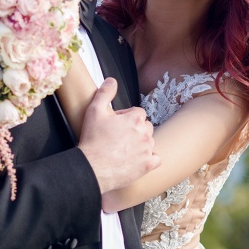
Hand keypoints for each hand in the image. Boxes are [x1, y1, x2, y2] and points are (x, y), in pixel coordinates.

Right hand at [77, 78, 159, 192]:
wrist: (92, 168)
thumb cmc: (93, 140)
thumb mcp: (94, 111)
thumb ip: (105, 93)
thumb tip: (112, 81)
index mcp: (135, 118)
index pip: (138, 113)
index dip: (126, 117)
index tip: (115, 124)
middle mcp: (145, 133)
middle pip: (145, 126)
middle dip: (135, 129)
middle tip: (119, 136)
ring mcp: (147, 149)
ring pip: (150, 141)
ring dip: (141, 143)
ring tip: (124, 148)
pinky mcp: (147, 165)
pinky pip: (156, 159)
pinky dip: (149, 158)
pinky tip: (138, 159)